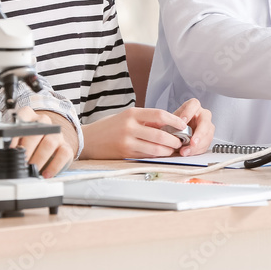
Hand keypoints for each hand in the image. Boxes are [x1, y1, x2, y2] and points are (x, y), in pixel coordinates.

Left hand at [11, 106, 76, 177]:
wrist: (48, 149)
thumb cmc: (29, 145)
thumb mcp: (18, 140)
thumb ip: (11, 143)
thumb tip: (4, 153)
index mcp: (30, 117)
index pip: (24, 115)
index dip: (16, 131)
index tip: (11, 147)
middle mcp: (45, 123)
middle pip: (37, 131)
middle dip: (27, 149)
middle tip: (20, 162)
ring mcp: (56, 135)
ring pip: (50, 142)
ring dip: (39, 159)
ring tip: (31, 170)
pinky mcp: (66, 147)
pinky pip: (64, 154)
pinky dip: (54, 166)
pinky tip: (46, 174)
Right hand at [80, 106, 194, 159]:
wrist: (87, 139)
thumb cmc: (109, 127)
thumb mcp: (126, 116)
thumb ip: (145, 120)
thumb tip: (167, 125)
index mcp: (132, 113)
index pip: (160, 115)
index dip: (175, 121)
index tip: (183, 125)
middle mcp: (130, 127)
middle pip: (160, 135)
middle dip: (174, 140)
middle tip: (181, 141)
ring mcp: (127, 141)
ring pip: (155, 148)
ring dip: (168, 150)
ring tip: (173, 149)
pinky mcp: (125, 154)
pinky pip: (146, 156)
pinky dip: (157, 156)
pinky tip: (161, 154)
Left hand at [173, 98, 214, 155]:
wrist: (176, 133)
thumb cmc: (174, 124)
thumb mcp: (171, 121)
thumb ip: (171, 124)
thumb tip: (170, 130)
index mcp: (193, 106)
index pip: (194, 105)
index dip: (188, 113)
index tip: (182, 121)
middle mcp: (202, 115)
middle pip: (205, 122)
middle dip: (199, 134)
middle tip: (192, 142)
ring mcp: (207, 126)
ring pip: (207, 135)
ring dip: (197, 146)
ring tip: (186, 151)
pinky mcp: (207, 138)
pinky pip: (205, 145)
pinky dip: (196, 151)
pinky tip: (189, 152)